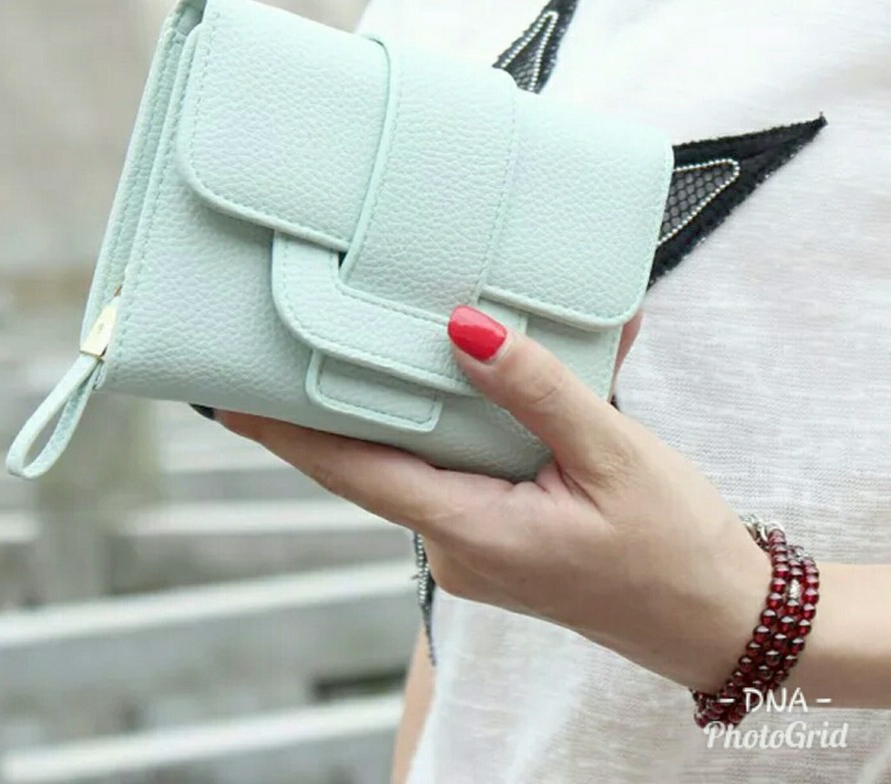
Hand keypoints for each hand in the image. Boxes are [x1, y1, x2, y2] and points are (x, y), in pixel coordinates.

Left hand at [215, 306, 770, 692]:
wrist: (715, 617)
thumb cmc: (674, 547)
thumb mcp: (612, 456)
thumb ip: (536, 390)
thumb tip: (465, 328)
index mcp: (474, 533)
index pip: (355, 473)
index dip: (289, 434)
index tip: (230, 401)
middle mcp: (457, 548)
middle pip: (376, 464)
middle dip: (335, 407)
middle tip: (296, 338)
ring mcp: (473, 550)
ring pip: (415, 467)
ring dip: (402, 411)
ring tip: (379, 344)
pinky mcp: (495, 540)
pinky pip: (450, 476)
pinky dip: (447, 430)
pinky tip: (462, 387)